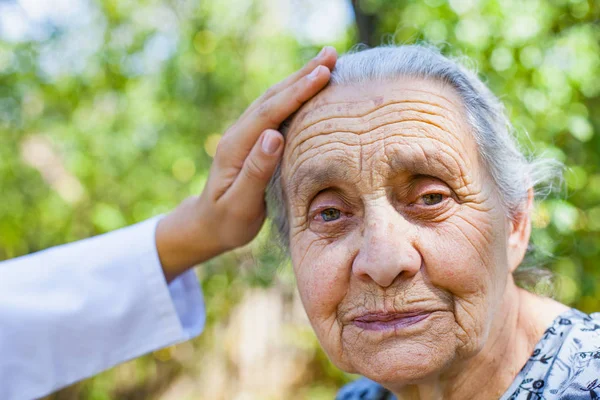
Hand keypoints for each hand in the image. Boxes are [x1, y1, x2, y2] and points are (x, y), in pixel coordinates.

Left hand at [156, 46, 337, 281]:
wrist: (207, 224)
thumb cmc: (226, 221)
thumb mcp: (239, 203)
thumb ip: (256, 170)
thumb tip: (274, 135)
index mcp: (236, 147)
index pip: (269, 112)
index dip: (297, 92)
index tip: (323, 74)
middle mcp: (239, 134)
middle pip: (272, 97)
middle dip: (302, 75)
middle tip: (331, 55)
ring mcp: (245, 135)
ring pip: (273, 99)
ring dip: (298, 79)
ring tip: (325, 62)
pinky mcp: (253, 140)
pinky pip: (275, 110)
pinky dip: (294, 94)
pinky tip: (308, 87)